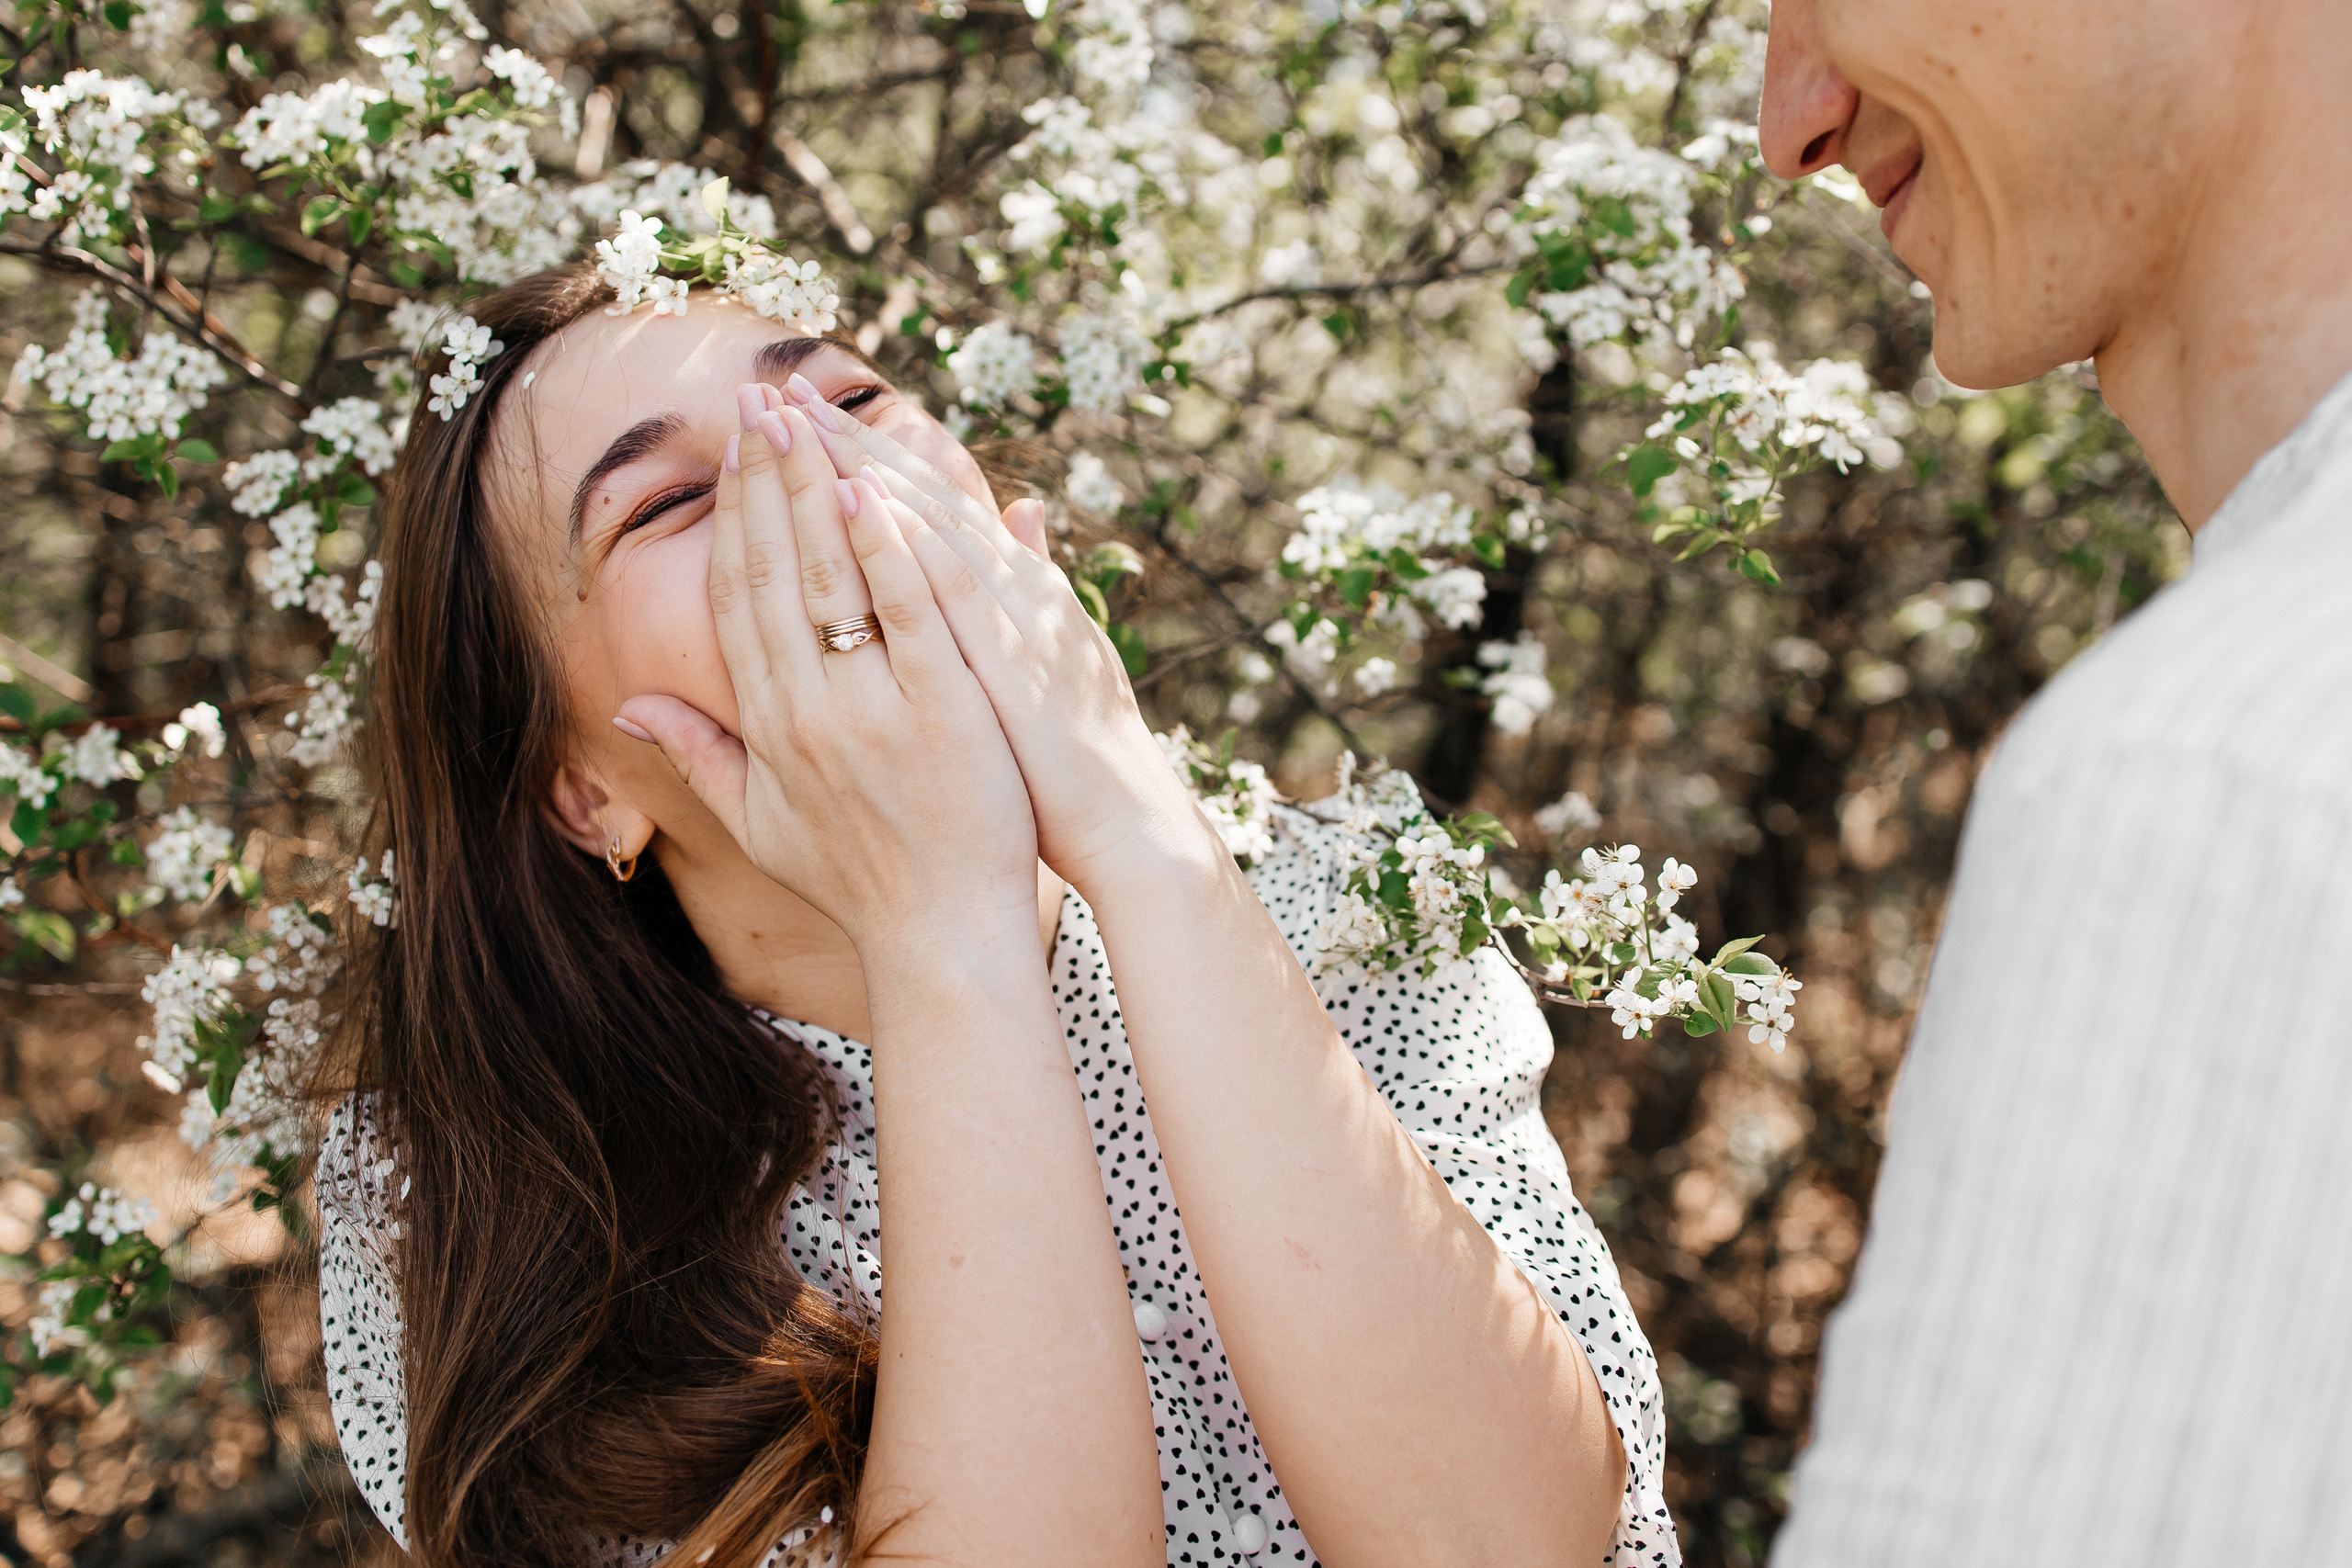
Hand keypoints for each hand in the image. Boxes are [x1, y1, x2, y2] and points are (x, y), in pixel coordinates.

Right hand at [615, 385, 1044, 951]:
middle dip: (764, 482)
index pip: (739, 600)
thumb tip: (623, 704)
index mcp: (768, 727)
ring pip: (833, 582)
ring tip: (804, 415)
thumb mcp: (759, 823)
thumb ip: (698, 755)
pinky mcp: (941, 715)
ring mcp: (873, 712)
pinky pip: (910, 617)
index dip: (732, 521)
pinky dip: (888, 552)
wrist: (940, 941)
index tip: (733, 452)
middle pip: (776, 574)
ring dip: (814, 492)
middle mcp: (808, 713)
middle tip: (757, 400)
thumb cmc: (858, 881)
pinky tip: (871, 490)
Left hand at [775, 373, 1217, 897]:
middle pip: (915, 496)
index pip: (922, 501)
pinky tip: (862, 500)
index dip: (862, 450)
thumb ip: (1030, 576)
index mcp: (1010, 586)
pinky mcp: (1013, 663)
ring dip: (863, 466)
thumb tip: (1026, 507)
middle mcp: (1011, 587)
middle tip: (777, 387)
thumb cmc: (1071, 752)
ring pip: (929, 523)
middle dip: (844, 440)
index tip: (800, 408)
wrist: (1123, 819)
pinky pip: (953, 592)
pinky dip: (910, 541)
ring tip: (801, 417)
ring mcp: (1014, 619)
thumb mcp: (1053, 648)